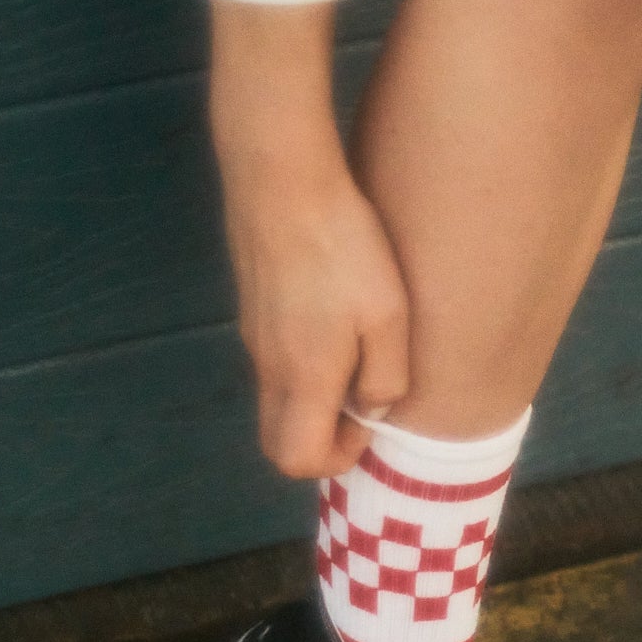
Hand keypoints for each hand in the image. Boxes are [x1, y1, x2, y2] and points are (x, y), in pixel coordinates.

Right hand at [221, 160, 409, 479]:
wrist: (283, 182)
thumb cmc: (345, 250)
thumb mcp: (388, 317)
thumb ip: (386, 375)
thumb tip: (374, 409)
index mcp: (303, 378)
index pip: (297, 459)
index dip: (337, 458)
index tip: (369, 420)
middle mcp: (269, 367)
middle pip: (278, 438)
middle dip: (321, 439)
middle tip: (361, 401)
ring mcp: (254, 337)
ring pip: (277, 398)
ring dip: (316, 398)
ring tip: (359, 353)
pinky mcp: (253, 308)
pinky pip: (275, 362)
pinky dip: (303, 366)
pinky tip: (337, 321)